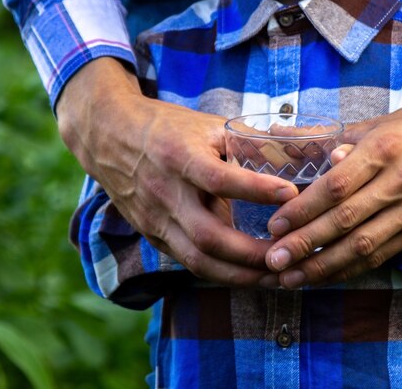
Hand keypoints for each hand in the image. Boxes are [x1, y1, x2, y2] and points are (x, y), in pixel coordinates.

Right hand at [57, 58, 296, 286]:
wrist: (108, 136)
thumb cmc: (165, 127)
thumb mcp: (204, 124)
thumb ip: (243, 141)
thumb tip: (292, 153)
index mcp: (178, 157)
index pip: (218, 179)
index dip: (256, 188)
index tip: (291, 193)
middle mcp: (165, 193)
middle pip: (208, 236)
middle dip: (252, 253)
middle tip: (289, 255)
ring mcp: (156, 219)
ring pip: (198, 260)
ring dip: (240, 275)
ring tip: (276, 277)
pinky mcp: (154, 235)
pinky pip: (189, 262)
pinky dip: (222, 273)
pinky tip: (249, 275)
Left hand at [264, 45, 401, 288]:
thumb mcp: (375, 123)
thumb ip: (329, 138)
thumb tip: (284, 142)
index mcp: (384, 149)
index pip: (335, 187)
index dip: (302, 210)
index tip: (274, 225)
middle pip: (345, 221)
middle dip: (305, 244)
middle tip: (273, 260)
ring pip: (364, 246)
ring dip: (324, 266)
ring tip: (291, 278)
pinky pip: (383, 254)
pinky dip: (351, 268)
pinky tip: (326, 276)